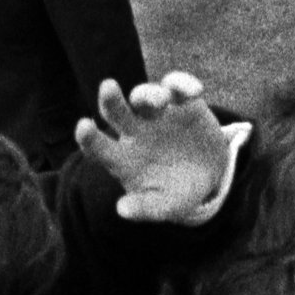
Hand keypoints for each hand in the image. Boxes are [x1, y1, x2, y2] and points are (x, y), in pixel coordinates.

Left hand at [74, 70, 234, 223]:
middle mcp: (135, 131)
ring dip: (149, 94)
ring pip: (144, 96)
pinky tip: (194, 92)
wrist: (211, 176)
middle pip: (115, 111)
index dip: (89, 137)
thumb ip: (146, 208)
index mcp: (123, 158)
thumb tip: (123, 210)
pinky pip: (178, 86)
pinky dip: (183, 84)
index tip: (84, 127)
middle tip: (108, 87)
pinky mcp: (182, 103)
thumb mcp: (166, 206)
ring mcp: (158, 115)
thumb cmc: (178, 192)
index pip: (98, 146)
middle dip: (111, 99)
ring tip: (162, 102)